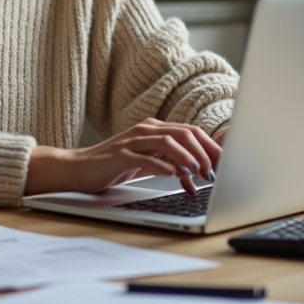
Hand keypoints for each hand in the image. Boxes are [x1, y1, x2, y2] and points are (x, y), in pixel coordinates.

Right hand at [25, 118, 221, 196]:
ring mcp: (133, 140)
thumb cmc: (115, 166)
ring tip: (199, 174)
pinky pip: (147, 157)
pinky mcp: (121, 154)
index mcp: (155, 129)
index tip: (223, 164)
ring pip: (170, 142)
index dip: (211, 146)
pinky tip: (173, 175)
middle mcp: (146, 130)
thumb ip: (171, 163)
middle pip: (185, 133)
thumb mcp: (148, 162)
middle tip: (214, 171)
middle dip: (205, 152)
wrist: (79, 168)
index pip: (191, 131)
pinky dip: (164, 165)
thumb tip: (197, 174)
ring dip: (189, 158)